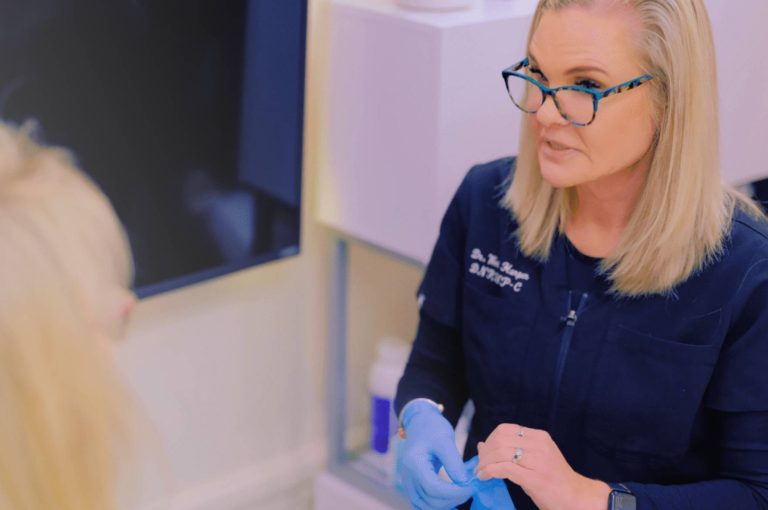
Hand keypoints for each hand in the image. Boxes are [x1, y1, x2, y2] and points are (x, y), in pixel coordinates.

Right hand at [396, 400, 474, 509]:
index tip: (471, 486)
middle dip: (453, 499)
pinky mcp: (413, 485)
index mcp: (414, 463)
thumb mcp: (445, 440)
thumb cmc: (432, 428)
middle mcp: (408, 476)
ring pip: (425, 506)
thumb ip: (454, 462)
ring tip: (462, 494)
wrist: (420, 422)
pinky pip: (422, 503)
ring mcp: (409, 482)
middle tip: (470, 489)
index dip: (454, 492)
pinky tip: (451, 500)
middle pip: (429, 500)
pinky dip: (436, 505)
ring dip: (445, 504)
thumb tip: (464, 483)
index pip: (433, 488)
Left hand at [475, 424, 609, 509]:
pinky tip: (485, 477)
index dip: (490, 440)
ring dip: (485, 462)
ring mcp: (538, 461)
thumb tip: (481, 445)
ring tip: (481, 472)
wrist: (576, 498)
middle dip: (485, 453)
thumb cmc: (554, 481)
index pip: (505, 429)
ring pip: (500, 452)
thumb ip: (510, 450)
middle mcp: (539, 445)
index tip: (485, 453)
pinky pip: (504, 468)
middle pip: (500, 440)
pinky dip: (489, 471)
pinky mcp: (534, 477)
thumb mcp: (534, 459)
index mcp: (540, 437)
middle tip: (480, 464)